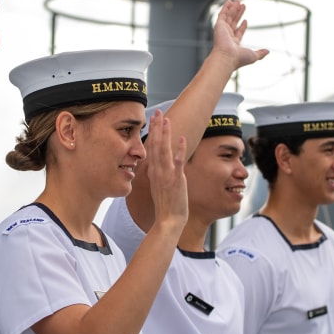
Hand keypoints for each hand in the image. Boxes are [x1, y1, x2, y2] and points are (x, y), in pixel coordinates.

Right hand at [144, 110, 187, 229]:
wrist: (168, 220)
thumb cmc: (166, 205)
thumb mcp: (159, 186)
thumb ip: (160, 173)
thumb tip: (161, 164)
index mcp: (154, 171)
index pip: (151, 147)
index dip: (152, 132)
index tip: (152, 119)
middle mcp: (158, 171)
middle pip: (155, 145)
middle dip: (156, 127)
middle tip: (157, 112)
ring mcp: (166, 175)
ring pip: (164, 150)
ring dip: (165, 134)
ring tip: (166, 119)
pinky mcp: (176, 181)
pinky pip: (178, 163)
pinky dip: (180, 150)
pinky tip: (182, 139)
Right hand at [213, 0, 267, 69]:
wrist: (227, 57)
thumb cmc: (239, 58)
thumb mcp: (253, 56)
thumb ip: (260, 53)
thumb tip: (267, 52)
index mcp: (234, 44)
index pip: (238, 32)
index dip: (242, 26)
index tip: (246, 20)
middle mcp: (227, 36)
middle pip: (234, 22)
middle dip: (238, 14)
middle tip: (242, 5)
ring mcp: (222, 30)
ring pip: (229, 17)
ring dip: (233, 8)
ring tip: (238, 0)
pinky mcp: (219, 25)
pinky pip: (222, 14)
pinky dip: (225, 8)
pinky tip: (230, 2)